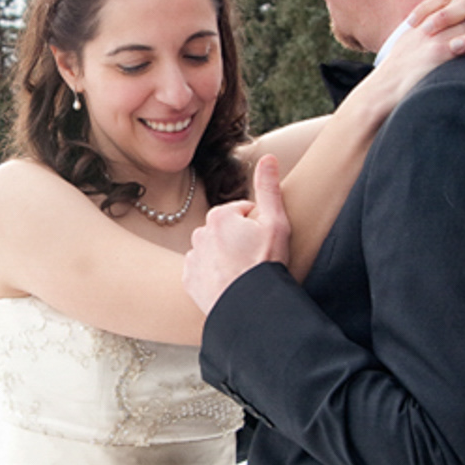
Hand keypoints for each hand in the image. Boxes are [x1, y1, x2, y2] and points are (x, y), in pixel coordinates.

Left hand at [183, 155, 290, 313]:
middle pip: (226, 231)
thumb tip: (268, 157)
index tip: (264, 242)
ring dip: (225, 257)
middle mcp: (200, 233)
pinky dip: (213, 275)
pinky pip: (202, 271)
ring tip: (243, 274)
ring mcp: (192, 258)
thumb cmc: (266, 264)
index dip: (257, 226)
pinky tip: (229, 284)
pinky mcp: (189, 280)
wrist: (251, 307)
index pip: (242, 213)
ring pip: (213, 250)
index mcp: (220, 216)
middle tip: (255, 259)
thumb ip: (269, 187)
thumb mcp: (276, 223)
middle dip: (239, 241)